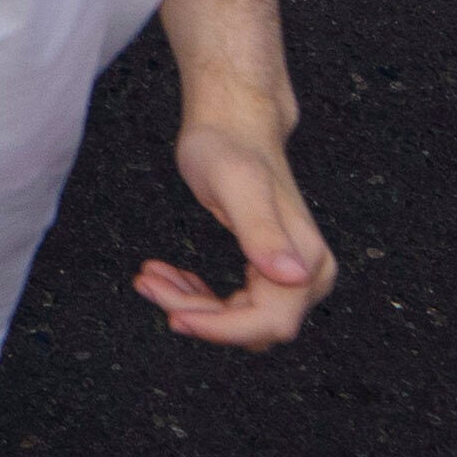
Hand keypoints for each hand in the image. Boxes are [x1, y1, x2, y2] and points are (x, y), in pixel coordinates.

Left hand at [132, 107, 336, 348]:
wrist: (233, 127)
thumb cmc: (231, 148)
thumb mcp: (238, 187)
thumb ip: (262, 232)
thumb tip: (293, 277)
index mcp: (307, 262)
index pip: (269, 322)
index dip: (222, 329)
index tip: (174, 319)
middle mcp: (307, 276)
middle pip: (251, 326)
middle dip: (197, 313)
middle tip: (149, 283)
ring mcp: (290, 277)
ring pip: (238, 319)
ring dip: (191, 305)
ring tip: (150, 277)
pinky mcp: (268, 273)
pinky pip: (234, 306)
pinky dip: (197, 297)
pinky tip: (167, 275)